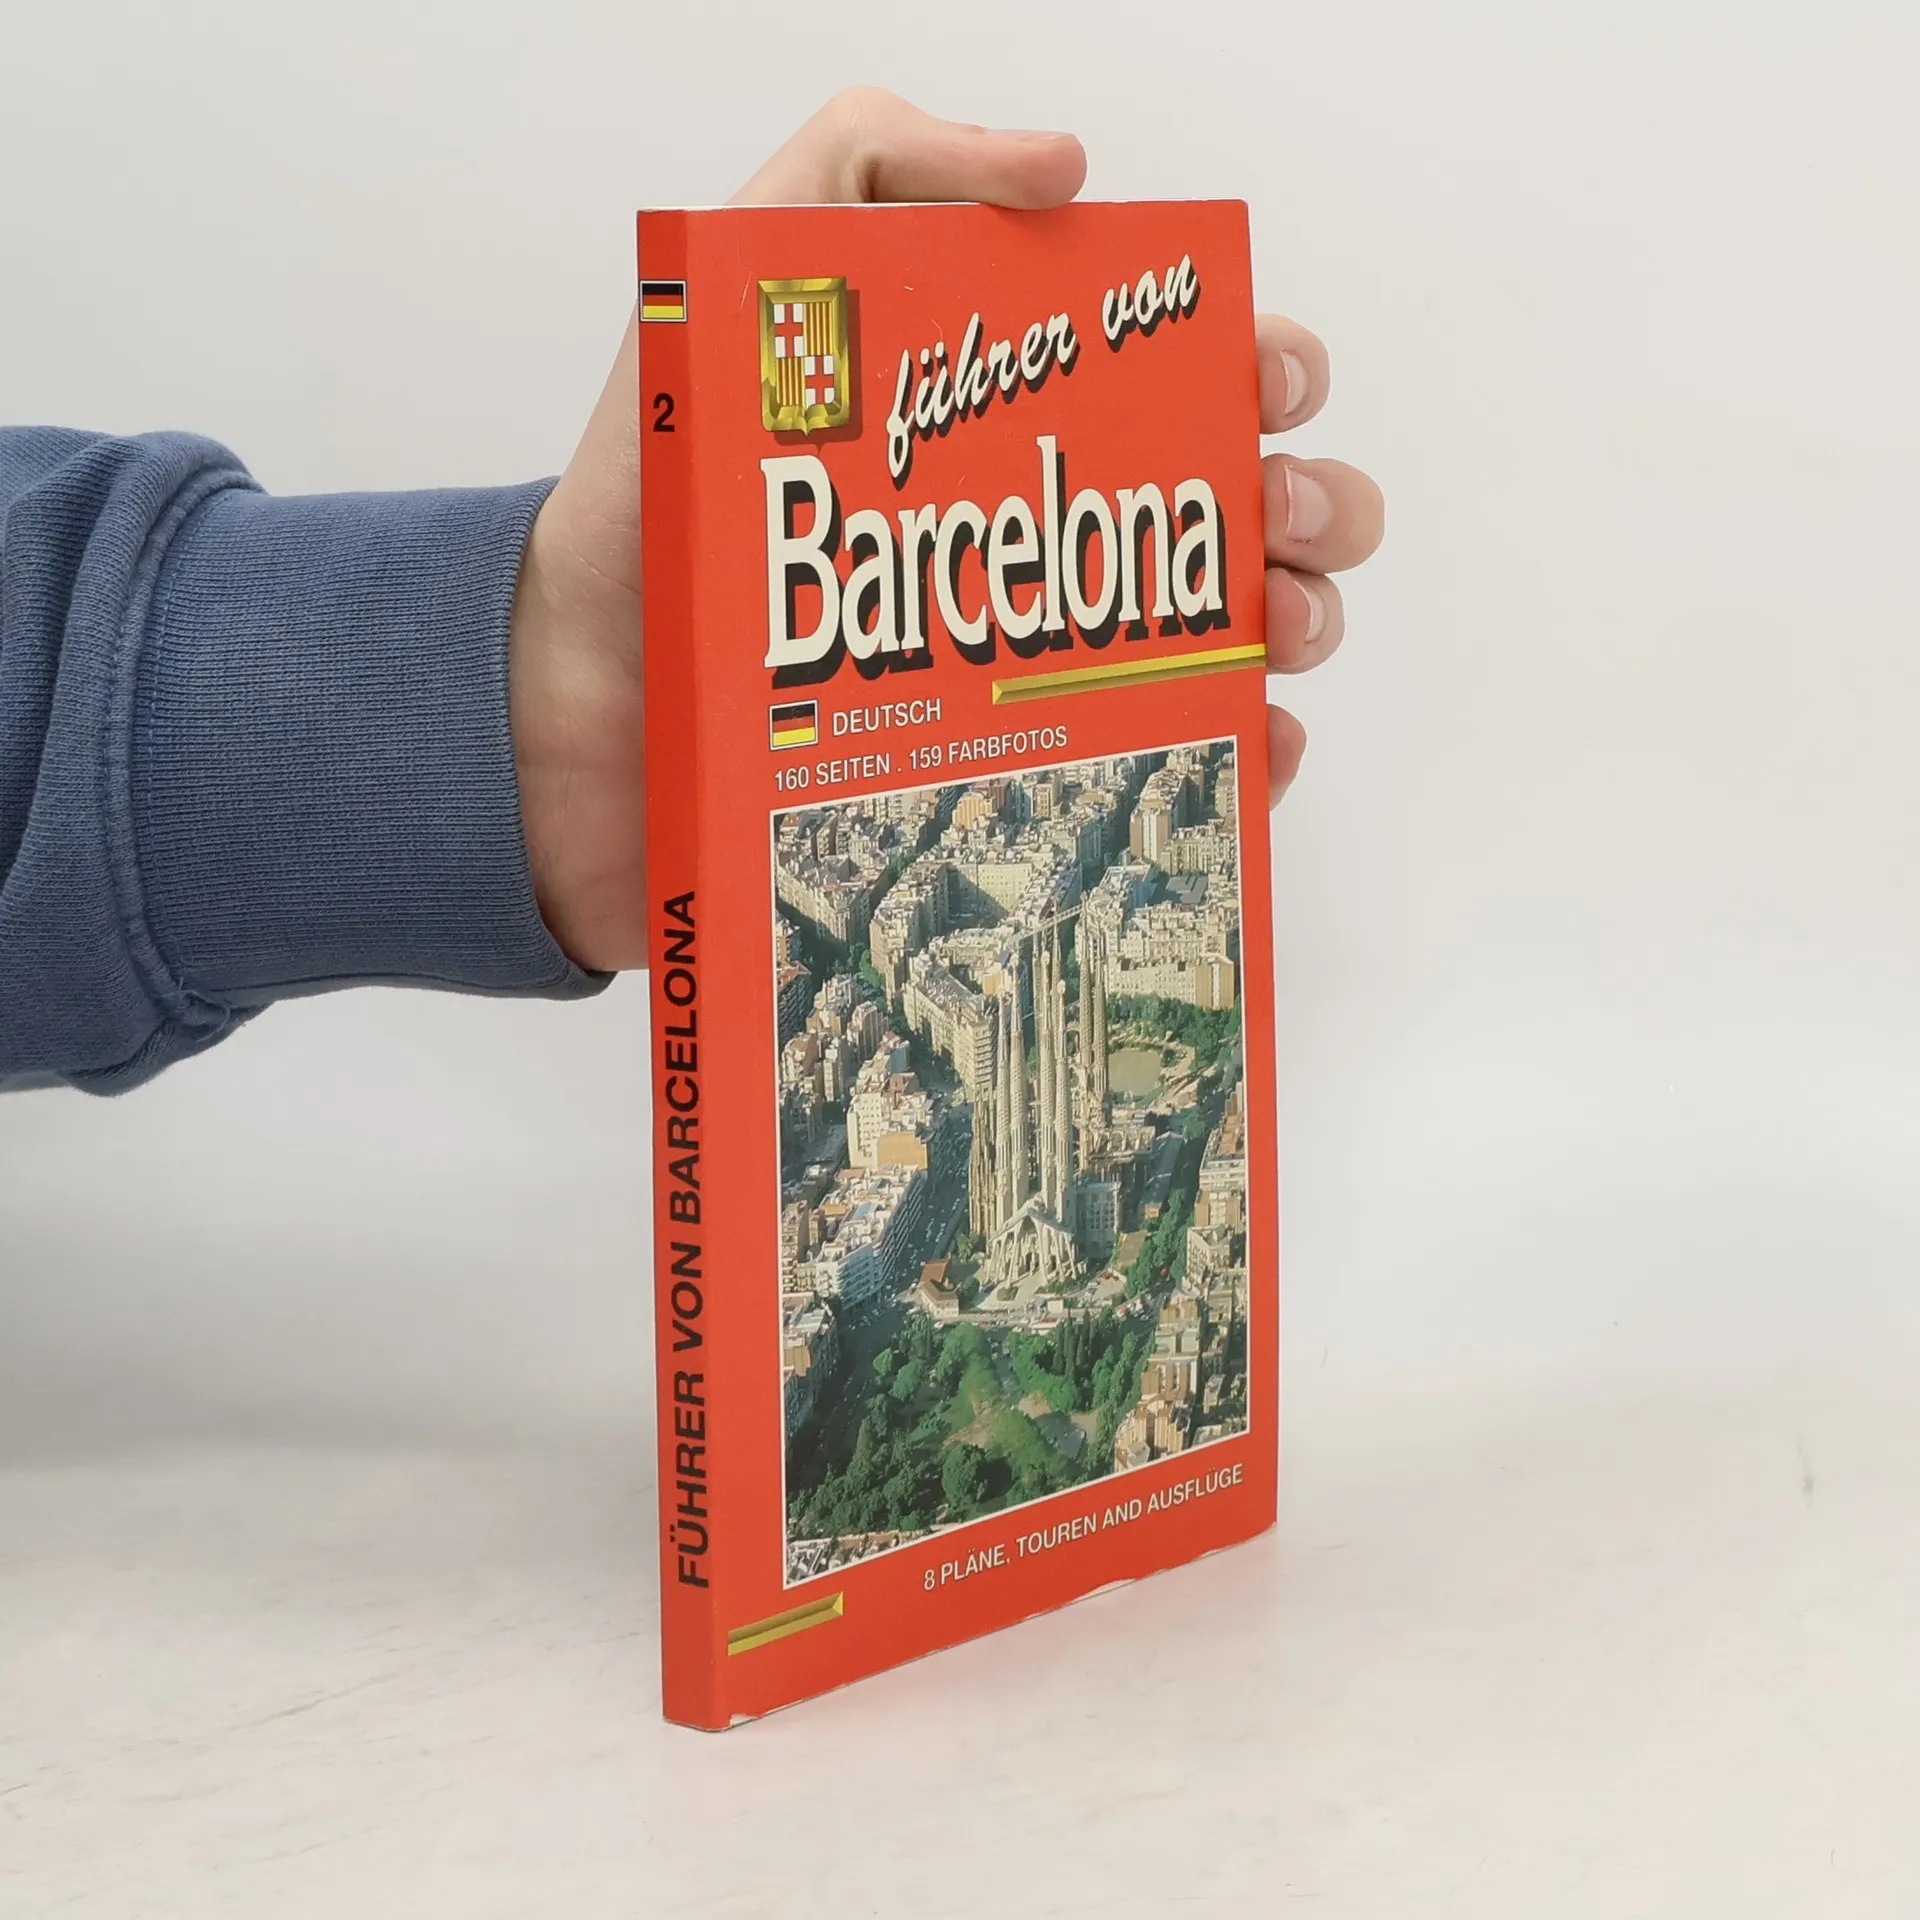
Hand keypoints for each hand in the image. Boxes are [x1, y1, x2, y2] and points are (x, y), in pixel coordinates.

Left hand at [509, 89, 1383, 970]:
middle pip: (1241, 513)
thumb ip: (874, 163)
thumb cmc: (647, 501)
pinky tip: (1249, 750)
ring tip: (1269, 634)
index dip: (1261, 370)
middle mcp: (1048, 546)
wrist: (569, 710)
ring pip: (1234, 643)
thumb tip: (1073, 167)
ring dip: (1295, 626)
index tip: (1259, 390)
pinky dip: (1241, 763)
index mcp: (1011, 425)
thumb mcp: (737, 279)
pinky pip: (1170, 775)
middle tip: (1275, 521)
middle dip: (1308, 503)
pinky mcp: (1020, 785)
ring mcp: (1044, 670)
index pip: (1183, 379)